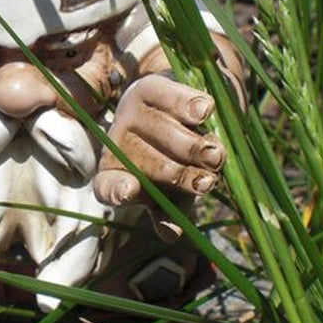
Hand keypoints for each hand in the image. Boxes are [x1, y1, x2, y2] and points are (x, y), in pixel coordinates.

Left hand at [93, 74, 224, 240]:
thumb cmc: (176, 163)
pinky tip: (204, 111)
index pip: (107, 188)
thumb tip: (171, 234)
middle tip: (207, 182)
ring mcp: (130, 115)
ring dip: (197, 148)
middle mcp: (118, 145)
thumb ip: (171, 213)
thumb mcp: (173, 195)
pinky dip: (190, 105)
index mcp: (115, 176)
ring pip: (172, 138)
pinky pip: (173, 99)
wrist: (186, 109)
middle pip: (157, 168)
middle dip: (184, 176)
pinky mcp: (149, 88)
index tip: (131, 190)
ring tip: (216, 155)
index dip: (118, 190)